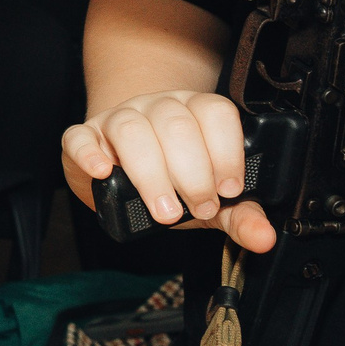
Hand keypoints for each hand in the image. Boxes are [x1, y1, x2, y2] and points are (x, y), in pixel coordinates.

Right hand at [62, 89, 274, 252]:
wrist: (126, 164)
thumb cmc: (173, 177)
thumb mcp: (211, 197)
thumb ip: (239, 215)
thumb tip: (264, 238)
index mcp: (194, 112)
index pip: (214, 112)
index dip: (225, 151)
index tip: (228, 189)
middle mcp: (157, 107)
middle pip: (175, 125)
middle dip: (192, 174)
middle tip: (199, 207)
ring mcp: (118, 118)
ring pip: (132, 129)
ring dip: (151, 173)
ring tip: (165, 210)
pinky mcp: (84, 136)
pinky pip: (80, 137)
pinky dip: (90, 154)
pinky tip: (103, 172)